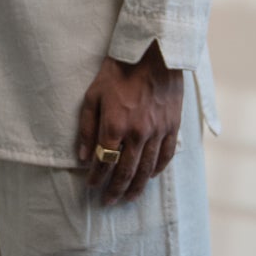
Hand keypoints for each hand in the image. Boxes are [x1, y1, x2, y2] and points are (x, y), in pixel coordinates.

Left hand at [76, 41, 183, 204]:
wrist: (153, 53)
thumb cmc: (118, 71)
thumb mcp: (93, 95)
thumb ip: (87, 128)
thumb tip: (83, 157)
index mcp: (114, 126)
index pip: (104, 162)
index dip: (97, 178)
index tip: (92, 187)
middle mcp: (137, 134)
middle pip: (126, 171)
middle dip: (115, 190)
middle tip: (109, 202)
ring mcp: (158, 131)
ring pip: (147, 168)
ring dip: (137, 186)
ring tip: (129, 198)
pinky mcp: (172, 126)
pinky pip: (166, 155)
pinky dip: (158, 169)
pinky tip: (151, 177)